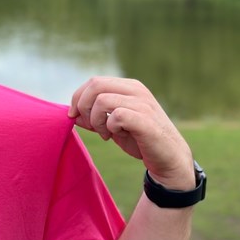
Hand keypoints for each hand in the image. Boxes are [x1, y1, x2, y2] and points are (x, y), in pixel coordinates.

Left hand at [68, 77, 193, 189]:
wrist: (168, 158)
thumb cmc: (139, 140)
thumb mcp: (111, 126)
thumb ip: (93, 117)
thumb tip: (71, 114)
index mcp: (128, 87)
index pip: (94, 81)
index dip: (78, 98)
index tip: (74, 116)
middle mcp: (136, 90)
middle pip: (95, 85)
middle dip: (83, 107)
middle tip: (89, 125)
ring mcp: (142, 104)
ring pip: (102, 100)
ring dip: (96, 120)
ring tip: (105, 133)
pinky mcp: (146, 120)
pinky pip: (116, 116)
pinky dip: (109, 127)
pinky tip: (115, 136)